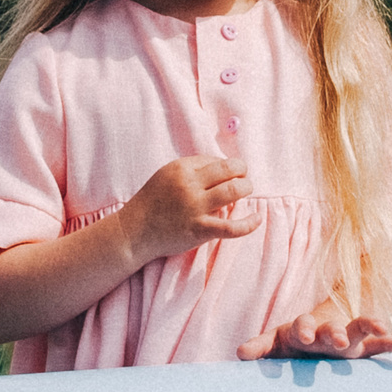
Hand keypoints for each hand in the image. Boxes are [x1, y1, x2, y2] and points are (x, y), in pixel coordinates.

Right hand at [122, 155, 260, 263]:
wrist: (134, 231)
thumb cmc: (153, 202)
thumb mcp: (168, 175)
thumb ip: (193, 169)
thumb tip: (225, 167)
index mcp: (181, 168)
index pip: (216, 160)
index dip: (228, 167)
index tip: (229, 175)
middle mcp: (189, 184)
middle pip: (229, 170)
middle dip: (243, 172)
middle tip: (244, 179)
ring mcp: (195, 207)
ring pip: (234, 191)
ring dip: (247, 189)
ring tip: (247, 192)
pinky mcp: (199, 230)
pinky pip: (231, 227)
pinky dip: (249, 223)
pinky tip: (256, 218)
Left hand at [237, 297, 391, 360]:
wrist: (318, 339)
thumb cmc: (293, 346)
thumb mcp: (275, 344)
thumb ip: (259, 347)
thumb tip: (239, 352)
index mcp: (305, 328)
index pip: (303, 324)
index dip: (304, 328)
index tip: (304, 336)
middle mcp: (327, 329)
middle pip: (331, 326)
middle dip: (333, 331)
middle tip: (335, 339)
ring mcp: (348, 337)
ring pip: (359, 328)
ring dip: (369, 325)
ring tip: (382, 326)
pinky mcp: (364, 347)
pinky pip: (382, 345)